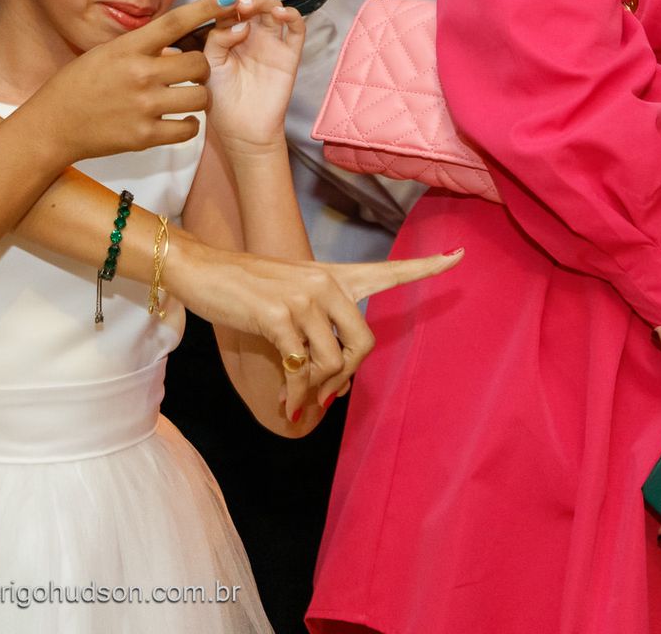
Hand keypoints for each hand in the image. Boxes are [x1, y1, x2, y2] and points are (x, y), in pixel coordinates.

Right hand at [21, 0, 234, 163]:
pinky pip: (189, 128)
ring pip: (200, 96)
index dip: (206, 9)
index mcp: (128, 48)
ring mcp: (144, 106)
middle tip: (193, 73)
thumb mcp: (106, 53)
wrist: (53, 125)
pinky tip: (181, 120)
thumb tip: (175, 38)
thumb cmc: (79, 85)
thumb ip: (141, 47)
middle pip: (197, 63)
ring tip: (189, 97)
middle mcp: (139, 74)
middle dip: (202, 68)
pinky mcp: (145, 136)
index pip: (175, 22)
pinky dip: (190, 124)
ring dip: (200, 96)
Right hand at [167, 240, 462, 418]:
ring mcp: (303, 298)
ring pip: (334, 362)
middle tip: (325, 394)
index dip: (427, 267)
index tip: (460, 256)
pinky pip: (302, 369)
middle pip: (365, 343)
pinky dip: (298, 394)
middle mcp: (325, 283)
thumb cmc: (242, 290)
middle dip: (347, 377)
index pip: (388, 270)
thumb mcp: (286, 305)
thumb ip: (317, 336)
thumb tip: (338, 388)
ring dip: (317, 390)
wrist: (200, 269)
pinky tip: (287, 404)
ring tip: (298, 398)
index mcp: (332, 276)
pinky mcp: (279, 316)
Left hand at [198, 0, 304, 152]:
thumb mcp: (209, 64)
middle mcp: (251, 32)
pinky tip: (279, 13)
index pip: (226, 3)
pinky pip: (297, 29)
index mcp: (228, 32)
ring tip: (247, 5)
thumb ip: (217, 39)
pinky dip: (291, 16)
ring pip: (272, 7)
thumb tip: (237, 22)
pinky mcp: (289, 55)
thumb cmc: (221, 99)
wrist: (241, 130)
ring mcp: (271, 42)